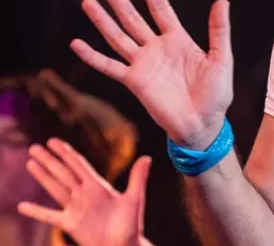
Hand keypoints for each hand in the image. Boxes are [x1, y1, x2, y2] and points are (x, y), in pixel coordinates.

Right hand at [17, 138, 152, 245]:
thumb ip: (138, 178)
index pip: (78, 164)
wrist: (123, 245)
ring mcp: (75, 208)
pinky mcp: (70, 223)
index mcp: (98, 186)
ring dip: (43, 176)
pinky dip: (36, 211)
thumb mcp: (134, 199)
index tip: (52, 140)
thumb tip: (147, 157)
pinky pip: (49, 216)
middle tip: (33, 147)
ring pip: (55, 188)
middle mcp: (84, 194)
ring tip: (30, 163)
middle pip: (63, 172)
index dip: (65, 152)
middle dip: (49, 160)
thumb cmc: (130, 224)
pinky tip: (22, 206)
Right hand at [73, 0, 233, 147]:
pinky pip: (109, 66)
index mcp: (179, 40)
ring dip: (103, 21)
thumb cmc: (216, 95)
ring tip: (88, 3)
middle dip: (119, 0)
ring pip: (118, 37)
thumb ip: (219, 31)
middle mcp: (157, 48)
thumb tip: (222, 1)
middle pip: (133, 18)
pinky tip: (77, 44)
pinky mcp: (134, 82)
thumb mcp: (221, 59)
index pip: (160, 9)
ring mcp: (143, 64)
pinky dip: (92, 56)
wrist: (203, 125)